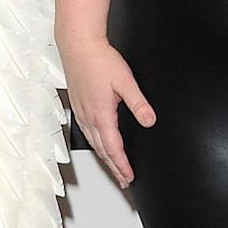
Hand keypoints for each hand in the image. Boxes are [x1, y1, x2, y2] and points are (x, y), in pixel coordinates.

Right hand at [57, 35, 156, 188]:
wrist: (78, 46)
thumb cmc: (99, 60)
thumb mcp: (125, 81)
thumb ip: (138, 103)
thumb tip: (149, 121)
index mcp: (101, 115)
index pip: (113, 149)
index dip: (122, 166)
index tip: (129, 178)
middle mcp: (88, 118)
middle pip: (102, 151)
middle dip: (113, 169)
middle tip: (123, 182)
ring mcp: (81, 113)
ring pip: (94, 144)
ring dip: (105, 159)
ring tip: (114, 169)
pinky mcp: (78, 106)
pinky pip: (87, 133)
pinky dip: (96, 145)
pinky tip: (99, 144)